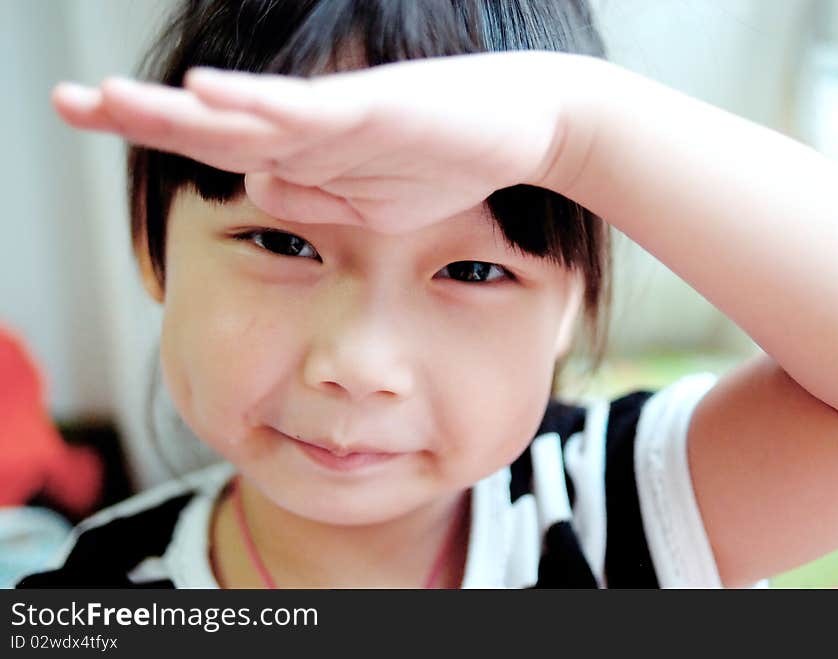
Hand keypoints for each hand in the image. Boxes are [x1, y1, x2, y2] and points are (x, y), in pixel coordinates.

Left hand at [52, 51, 587, 233]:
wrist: (526, 128)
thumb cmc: (450, 162)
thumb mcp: (370, 205)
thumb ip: (312, 198)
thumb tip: (251, 188)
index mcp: (308, 153)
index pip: (216, 143)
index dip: (157, 133)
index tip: (97, 125)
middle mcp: (311, 130)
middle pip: (212, 122)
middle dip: (139, 115)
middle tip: (65, 102)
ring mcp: (339, 117)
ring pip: (245, 112)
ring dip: (176, 109)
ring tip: (104, 99)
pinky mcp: (376, 111)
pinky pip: (308, 110)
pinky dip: (259, 103)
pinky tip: (208, 94)